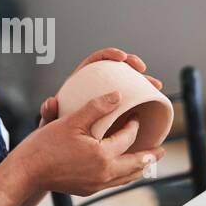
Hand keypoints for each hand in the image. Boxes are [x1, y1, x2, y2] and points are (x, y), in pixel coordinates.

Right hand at [16, 91, 164, 197]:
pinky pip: (113, 183)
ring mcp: (96, 185)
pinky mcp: (87, 190)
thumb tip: (119, 95)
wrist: (27, 172)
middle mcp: (104, 174)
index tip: (136, 117)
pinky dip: (124, 176)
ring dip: (139, 169)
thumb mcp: (72, 121)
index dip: (133, 125)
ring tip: (148, 163)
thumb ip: (97, 107)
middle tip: (161, 151)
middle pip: (136, 165)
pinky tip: (122, 171)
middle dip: (150, 156)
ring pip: (126, 178)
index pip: (127, 137)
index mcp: (103, 155)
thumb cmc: (46, 145)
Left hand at [31, 46, 162, 132]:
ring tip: (155, 87)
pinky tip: (154, 102)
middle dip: (133, 66)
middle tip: (143, 70)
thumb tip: (50, 102)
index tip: (122, 57)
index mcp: (80, 84)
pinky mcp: (117, 112)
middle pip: (116, 69)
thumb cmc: (54, 134)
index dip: (109, 55)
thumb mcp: (51, 124)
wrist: (63, 150)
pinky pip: (133, 102)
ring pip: (128, 85)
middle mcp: (95, 89)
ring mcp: (107, 100)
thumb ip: (49, 113)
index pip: (96, 61)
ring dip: (144, 82)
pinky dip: (144, 100)